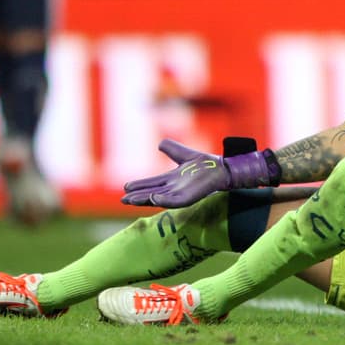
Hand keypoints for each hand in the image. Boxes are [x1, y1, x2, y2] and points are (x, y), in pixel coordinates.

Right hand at [121, 139, 278, 207]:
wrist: (221, 169)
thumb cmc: (206, 164)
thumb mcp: (183, 154)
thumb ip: (172, 149)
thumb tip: (159, 143)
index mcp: (171, 180)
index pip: (151, 184)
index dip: (139, 186)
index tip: (125, 188)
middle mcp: (173, 189)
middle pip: (150, 193)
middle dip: (137, 196)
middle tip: (123, 199)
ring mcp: (180, 194)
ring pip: (158, 199)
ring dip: (144, 199)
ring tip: (130, 200)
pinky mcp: (188, 197)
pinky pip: (174, 201)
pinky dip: (163, 200)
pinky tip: (153, 198)